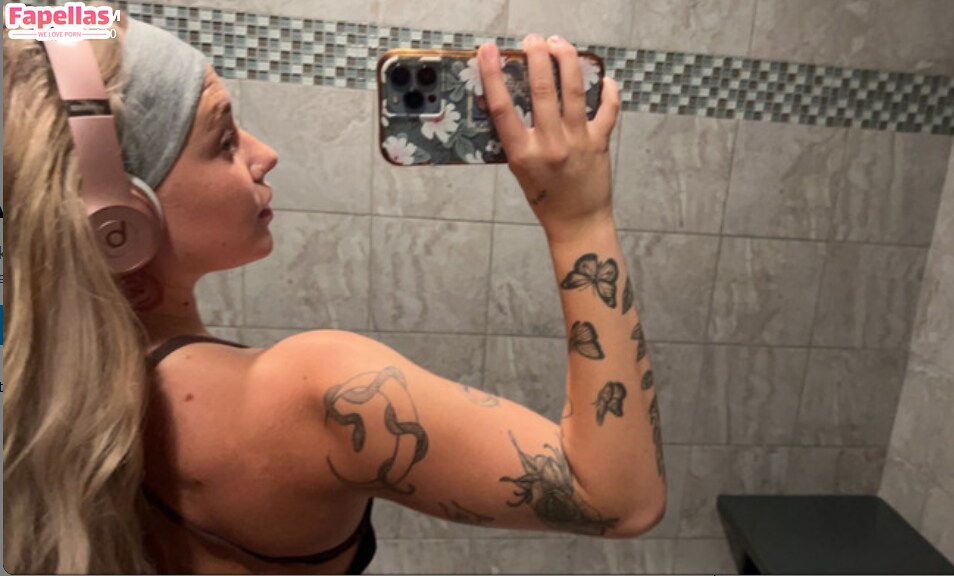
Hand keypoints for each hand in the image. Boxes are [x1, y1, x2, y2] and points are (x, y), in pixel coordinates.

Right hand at [477, 34, 620, 242]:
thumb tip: (511, 99)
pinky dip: (607, 92)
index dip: (493, 75)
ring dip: (566, 60)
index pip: (502, 107)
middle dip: (537, 57)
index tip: (488, 51)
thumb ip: (516, 137)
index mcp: (522, 153)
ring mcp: (577, 142)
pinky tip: (604, 78)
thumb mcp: (520, 169)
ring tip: (559, 43)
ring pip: (573, 91)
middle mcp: (549, 145)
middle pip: (541, 90)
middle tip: (532, 40)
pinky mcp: (599, 143)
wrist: (577, 223)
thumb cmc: (544, 197)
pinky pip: (607, 110)